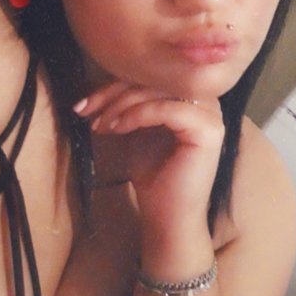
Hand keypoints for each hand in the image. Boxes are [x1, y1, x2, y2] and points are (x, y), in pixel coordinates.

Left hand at [74, 81, 224, 236]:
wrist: (167, 219)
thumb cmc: (154, 178)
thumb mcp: (137, 131)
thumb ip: (130, 105)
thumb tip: (99, 88)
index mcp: (191, 98)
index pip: (151, 77)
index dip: (115, 85)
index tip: (83, 103)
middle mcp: (207, 101)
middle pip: (154, 79)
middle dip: (113, 93)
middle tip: (85, 111)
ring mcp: (211, 115)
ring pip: (159, 91)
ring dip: (121, 104)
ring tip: (100, 125)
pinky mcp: (209, 130)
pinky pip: (168, 109)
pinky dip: (138, 115)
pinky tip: (118, 128)